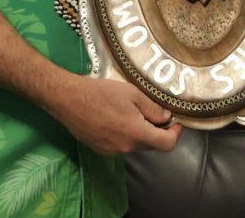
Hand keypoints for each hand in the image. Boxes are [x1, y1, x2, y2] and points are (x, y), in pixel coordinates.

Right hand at [47, 76, 182, 154]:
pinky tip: (116, 118)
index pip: (167, 144)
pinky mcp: (100, 149)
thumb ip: (153, 109)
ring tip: (134, 112)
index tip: (176, 122)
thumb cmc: (101, 93)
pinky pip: (121, 145)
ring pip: (135, 145)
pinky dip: (126, 135)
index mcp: (137, 134)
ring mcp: (112, 151)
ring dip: (141, 133)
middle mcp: (126, 148)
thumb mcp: (132, 94)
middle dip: (158, 131)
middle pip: (151, 145)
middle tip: (156, 113)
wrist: (68, 99)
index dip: (176, 134)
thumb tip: (166, 118)